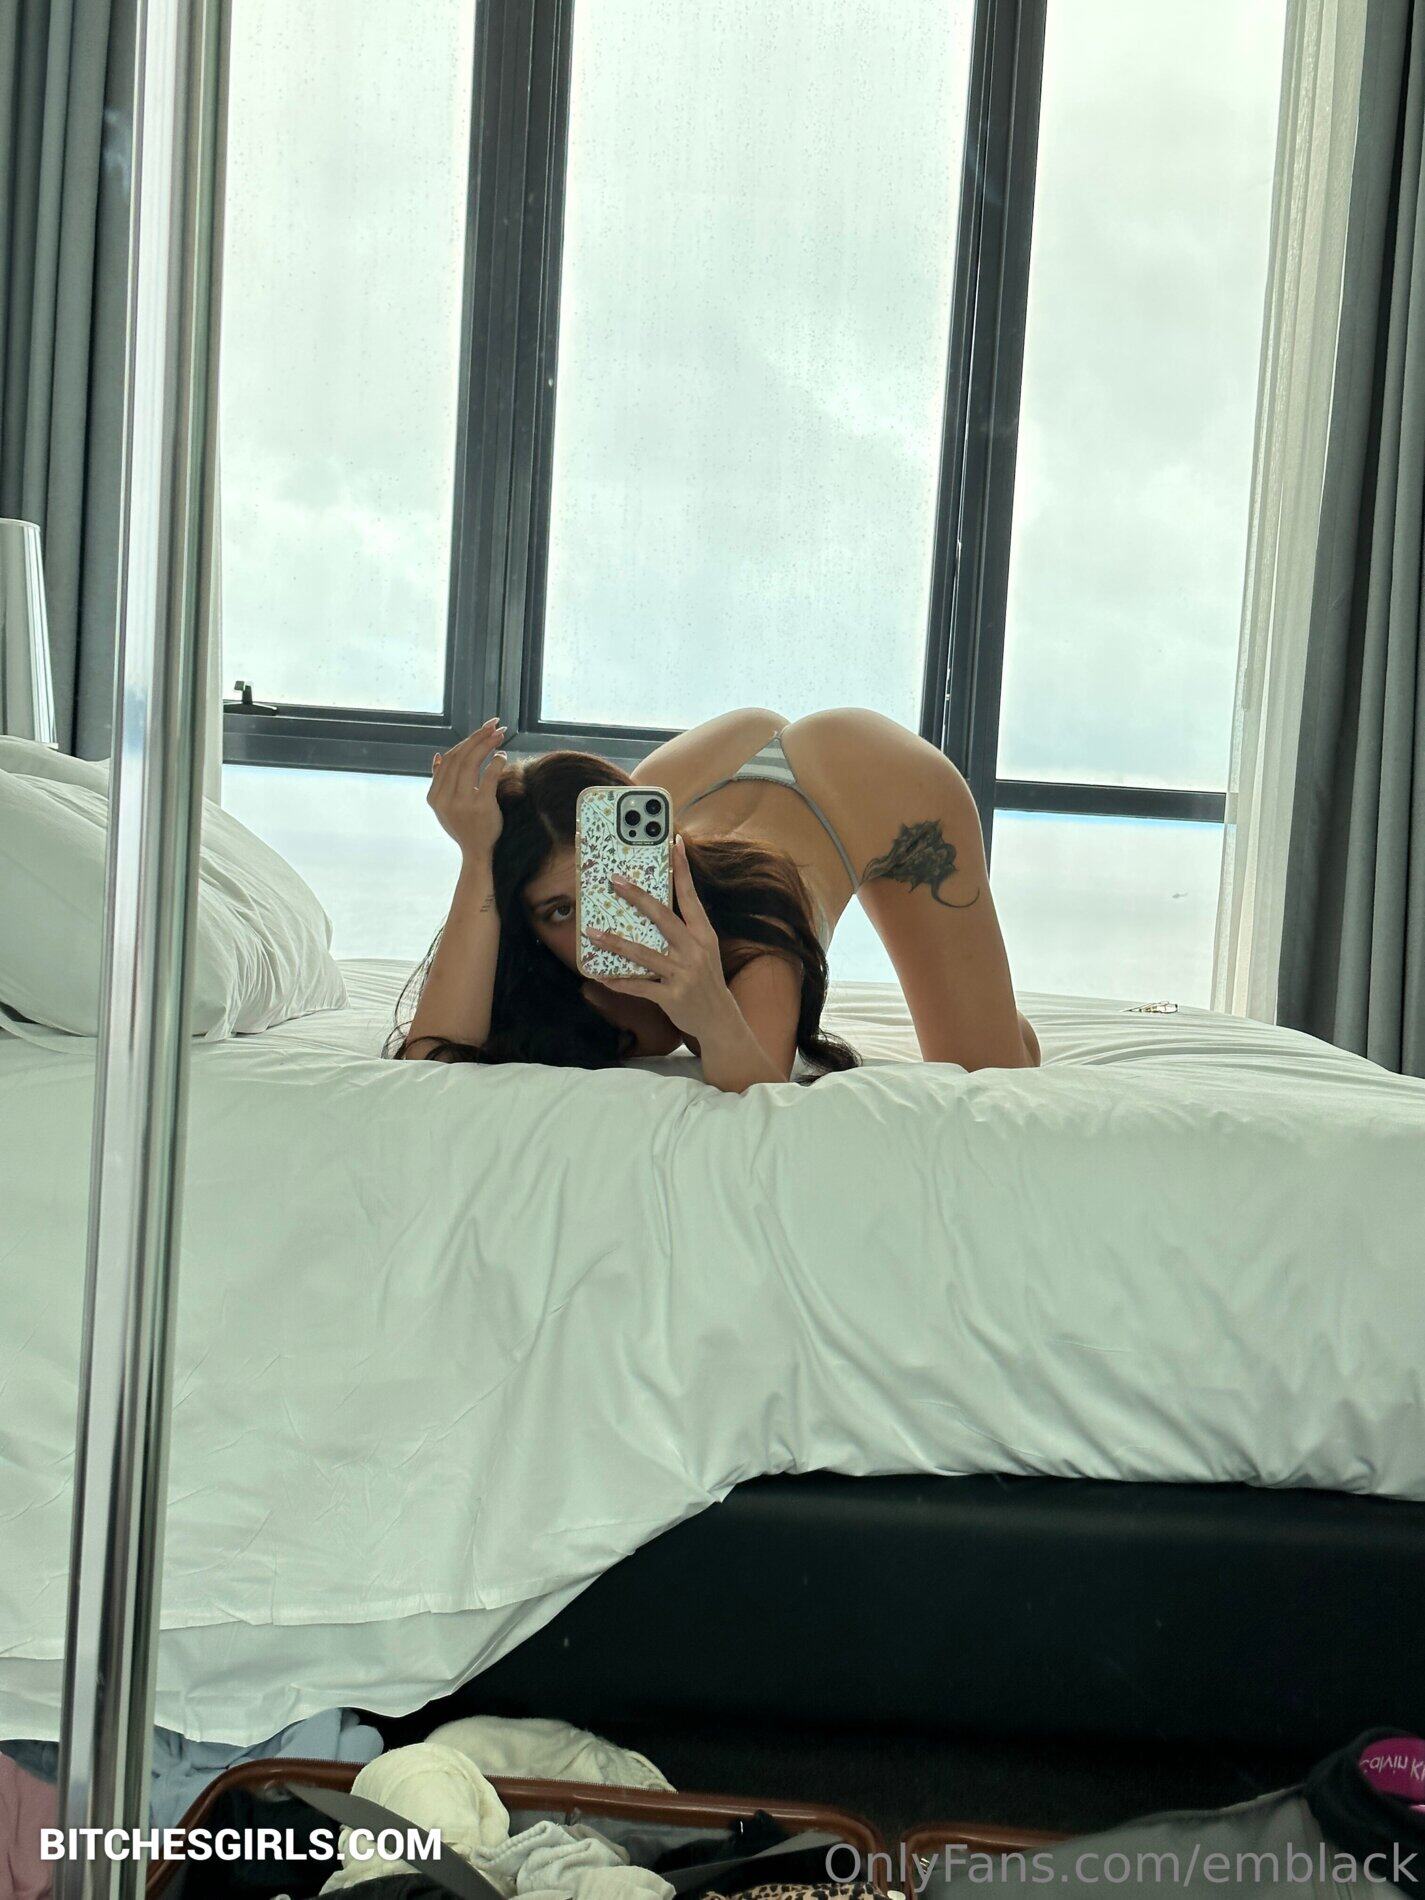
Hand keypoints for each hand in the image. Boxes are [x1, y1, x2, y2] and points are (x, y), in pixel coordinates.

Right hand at [427, 720, 508, 861]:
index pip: (449, 760)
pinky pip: (488, 776)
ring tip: (500, 735)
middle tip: (494, 726)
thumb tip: (437, 757)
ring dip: (487, 745)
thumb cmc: (464, 827)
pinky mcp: (481, 806)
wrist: (477, 853)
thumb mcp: (445, 807)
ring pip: (472, 763)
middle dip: (478, 738)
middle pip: (460, 757)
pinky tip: (502, 756)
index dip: (466, 741)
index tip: (482, 730)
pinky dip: (496, 762)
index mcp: (434, 797)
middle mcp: (445, 799)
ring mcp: (462, 803)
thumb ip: (441, 783)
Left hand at [583, 834, 733, 1043]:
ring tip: (592, 932)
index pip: (690, 896)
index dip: (682, 869)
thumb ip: (684, 930)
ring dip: (615, 942)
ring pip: (644, 953)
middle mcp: (694, 950)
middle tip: (614, 881)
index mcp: (703, 934)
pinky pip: (640, 986)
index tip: (674, 843)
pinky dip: (620, 981)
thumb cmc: (706, 980)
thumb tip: (654, 907)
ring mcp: (683, 974)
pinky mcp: (672, 996)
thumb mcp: (704, 950)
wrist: (720, 1020)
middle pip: (663, 917)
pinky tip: (602, 975)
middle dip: (637, 897)